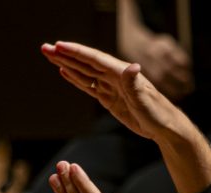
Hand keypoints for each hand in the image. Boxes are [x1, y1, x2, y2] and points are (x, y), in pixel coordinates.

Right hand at [41, 40, 210, 192]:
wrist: (165, 128)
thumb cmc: (158, 114)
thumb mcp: (145, 100)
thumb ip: (135, 84)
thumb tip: (133, 66)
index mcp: (122, 73)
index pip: (94, 60)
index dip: (76, 52)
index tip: (58, 46)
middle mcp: (115, 77)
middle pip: (85, 63)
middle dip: (65, 55)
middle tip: (45, 48)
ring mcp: (111, 87)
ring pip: (84, 73)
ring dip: (67, 65)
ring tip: (50, 56)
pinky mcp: (110, 100)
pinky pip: (89, 87)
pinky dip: (76, 79)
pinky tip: (65, 73)